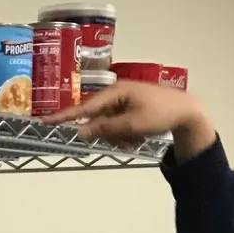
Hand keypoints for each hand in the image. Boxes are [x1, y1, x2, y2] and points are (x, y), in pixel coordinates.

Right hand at [50, 84, 214, 159]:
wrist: (187, 113)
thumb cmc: (160, 114)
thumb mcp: (132, 124)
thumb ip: (105, 127)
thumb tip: (81, 131)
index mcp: (116, 92)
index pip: (85, 106)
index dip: (65, 115)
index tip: (46, 121)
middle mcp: (116, 95)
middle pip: (98, 120)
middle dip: (109, 134)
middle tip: (128, 140)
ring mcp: (123, 103)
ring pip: (108, 127)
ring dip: (119, 137)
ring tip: (136, 140)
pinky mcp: (130, 111)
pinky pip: (118, 127)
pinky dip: (125, 136)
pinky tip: (138, 138)